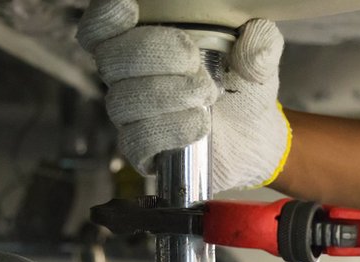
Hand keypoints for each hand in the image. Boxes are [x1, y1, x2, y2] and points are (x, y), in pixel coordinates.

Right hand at [77, 0, 290, 194]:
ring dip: (167, 95)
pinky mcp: (143, 150)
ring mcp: (133, 116)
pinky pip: (136, 141)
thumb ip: (259, 43)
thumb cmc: (243, 89)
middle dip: (153, 55)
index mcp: (144, 43)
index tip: (130, 10)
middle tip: (195, 62)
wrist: (254, 138)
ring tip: (207, 95)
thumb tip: (254, 42)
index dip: (104, 19)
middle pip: (110, 60)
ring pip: (123, 101)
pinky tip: (199, 124)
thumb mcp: (257, 59)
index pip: (100, 30)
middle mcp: (129, 78)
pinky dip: (170, 130)